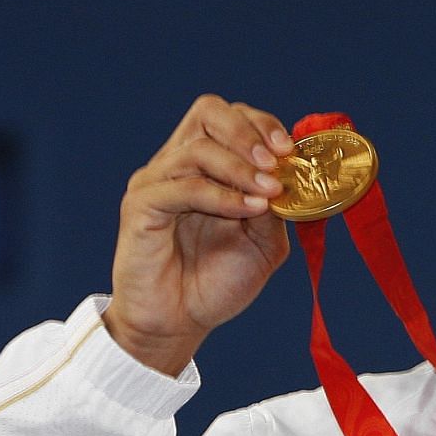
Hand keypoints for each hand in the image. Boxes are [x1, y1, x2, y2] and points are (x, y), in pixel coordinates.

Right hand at [102, 96, 293, 373]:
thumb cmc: (217, 282)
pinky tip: (247, 209)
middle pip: (208, 112)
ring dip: (241, 168)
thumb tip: (295, 176)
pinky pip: (181, 186)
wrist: (179, 323)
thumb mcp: (264, 242)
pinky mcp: (140, 206)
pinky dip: (221, 194)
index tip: (290, 151)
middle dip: (249, 132)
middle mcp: (178, 163)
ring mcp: (156, 182)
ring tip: (268, 193)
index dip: (262, 125)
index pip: (230, 116)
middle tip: (276, 162)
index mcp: (208, 165)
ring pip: (197, 149)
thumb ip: (277, 207)